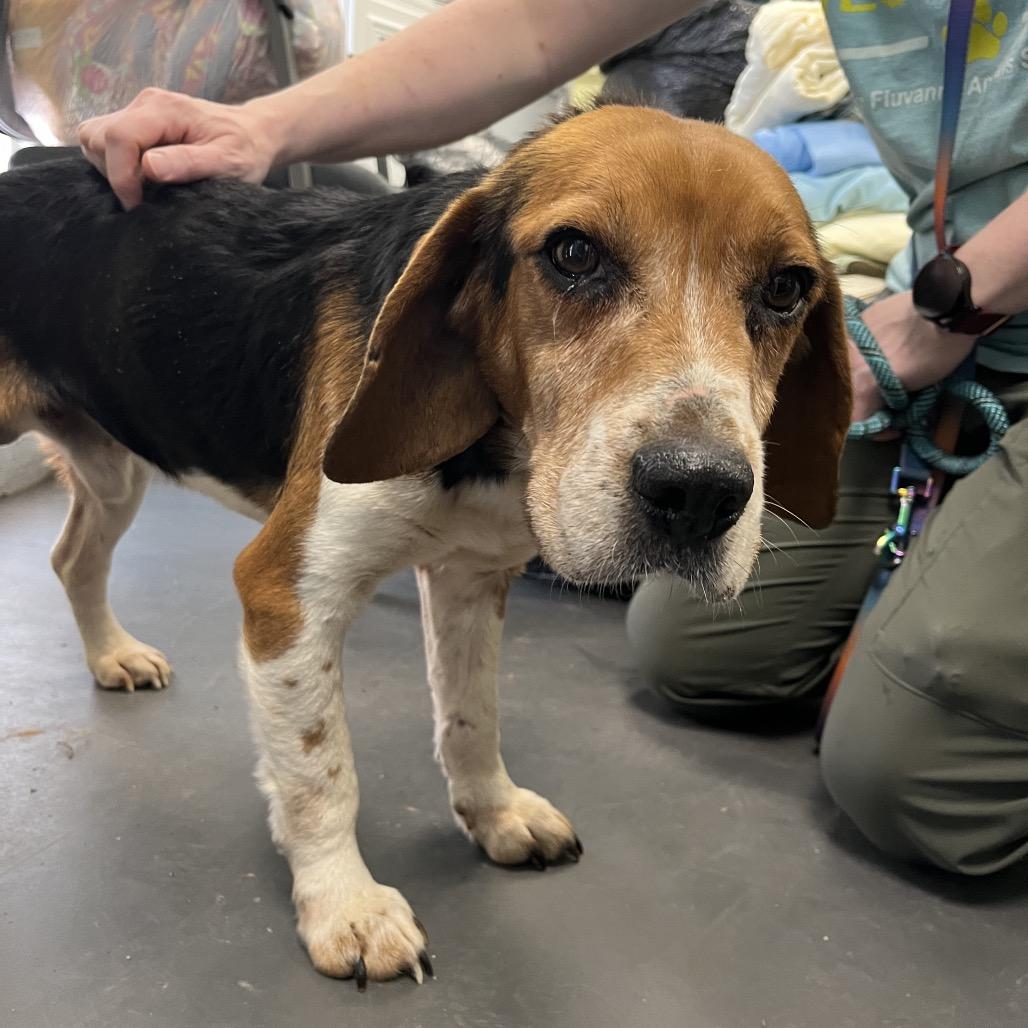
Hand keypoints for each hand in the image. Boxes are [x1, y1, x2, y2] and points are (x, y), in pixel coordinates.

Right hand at [78, 88, 278, 208]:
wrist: (254, 134)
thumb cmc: (245, 149)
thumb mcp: (227, 162)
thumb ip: (189, 163)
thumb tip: (149, 167)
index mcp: (164, 109)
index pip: (118, 137)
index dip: (121, 176)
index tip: (139, 204)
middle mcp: (144, 104)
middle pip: (97, 136)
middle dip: (113, 172)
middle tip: (144, 196)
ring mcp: (138, 112)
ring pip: (95, 139)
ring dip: (111, 169)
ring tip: (145, 188)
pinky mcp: (137, 124)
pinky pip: (106, 143)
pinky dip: (115, 165)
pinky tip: (143, 181)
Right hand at [848, 290, 976, 428]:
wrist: (947, 304)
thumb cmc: (937, 351)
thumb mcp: (916, 388)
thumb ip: (893, 402)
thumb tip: (888, 409)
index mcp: (860, 384)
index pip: (856, 420)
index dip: (877, 427)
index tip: (894, 423)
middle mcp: (845, 362)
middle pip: (848, 392)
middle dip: (869, 399)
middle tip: (892, 396)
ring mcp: (848, 336)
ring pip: (848, 366)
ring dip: (866, 373)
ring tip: (890, 367)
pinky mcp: (857, 318)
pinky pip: (854, 343)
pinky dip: (867, 350)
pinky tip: (888, 345)